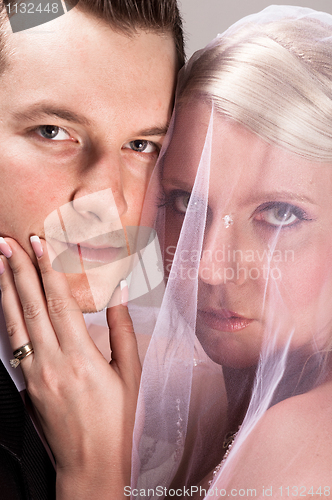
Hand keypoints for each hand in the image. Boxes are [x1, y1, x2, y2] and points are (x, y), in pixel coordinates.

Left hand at [0, 236, 140, 498]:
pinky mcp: (25, 385)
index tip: (41, 243)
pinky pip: (13, 343)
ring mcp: (33, 374)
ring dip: (5, 289)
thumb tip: (121, 292)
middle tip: (9, 242)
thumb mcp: (128, 373)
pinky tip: (4, 301)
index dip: (49, 269)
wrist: (88, 464)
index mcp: (81, 356)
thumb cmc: (115, 419)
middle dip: (20, 270)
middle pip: (31, 306)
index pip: (60, 301)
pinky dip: (7, 317)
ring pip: (15, 323)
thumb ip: (122, 329)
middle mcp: (51, 362)